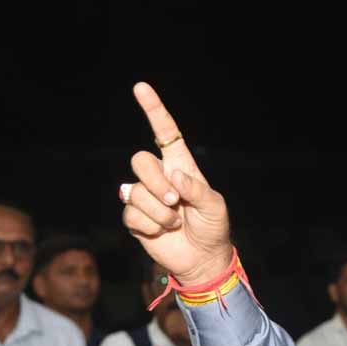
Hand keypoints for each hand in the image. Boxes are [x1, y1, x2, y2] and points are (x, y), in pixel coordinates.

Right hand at [122, 83, 232, 284]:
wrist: (202, 258)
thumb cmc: (212, 228)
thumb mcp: (215, 207)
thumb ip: (197, 189)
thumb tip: (175, 177)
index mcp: (181, 167)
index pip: (165, 134)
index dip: (153, 110)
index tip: (141, 88)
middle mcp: (159, 177)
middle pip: (139, 160)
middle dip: (155, 181)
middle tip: (174, 201)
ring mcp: (144, 197)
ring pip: (134, 191)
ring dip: (158, 211)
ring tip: (174, 222)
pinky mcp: (134, 217)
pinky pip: (131, 214)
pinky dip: (151, 225)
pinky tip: (162, 231)